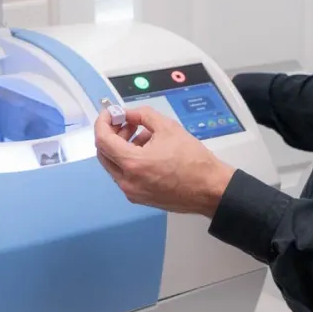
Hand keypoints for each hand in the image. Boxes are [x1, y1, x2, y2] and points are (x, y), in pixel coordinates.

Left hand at [94, 105, 237, 217]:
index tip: (111, 113)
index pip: (102, 140)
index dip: (103, 122)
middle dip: (111, 134)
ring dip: (121, 146)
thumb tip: (127, 113)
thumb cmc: (193, 160)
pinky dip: (129, 160)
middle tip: (124, 122)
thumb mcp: (168, 127)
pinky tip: (146, 150)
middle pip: (104, 153)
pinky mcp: (139, 197)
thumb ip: (142, 115)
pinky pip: (125, 175)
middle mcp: (127, 181)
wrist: (210, 189)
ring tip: (141, 134)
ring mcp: (132, 192)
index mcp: (133, 163)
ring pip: (113, 164)